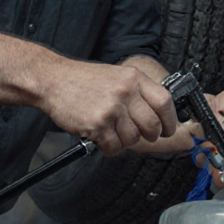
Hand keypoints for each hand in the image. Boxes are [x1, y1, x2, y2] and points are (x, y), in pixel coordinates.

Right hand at [37, 60, 178, 155]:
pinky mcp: (97, 124)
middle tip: (140, 135)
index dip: (170, 120)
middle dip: (149, 136)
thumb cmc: (82, 79)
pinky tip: (101, 137)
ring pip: (133, 139)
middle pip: (152, 125)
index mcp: (133, 78)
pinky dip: (109, 147)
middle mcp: (125, 92)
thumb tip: (157, 115)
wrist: (53, 80)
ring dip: (124, 141)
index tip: (168, 129)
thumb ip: (137, 92)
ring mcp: (111, 108)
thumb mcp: (116, 76)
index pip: (164, 102)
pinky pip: (114, 147)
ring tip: (111, 131)